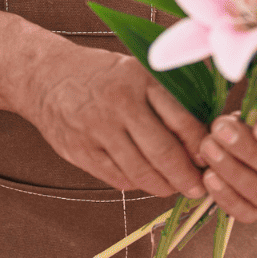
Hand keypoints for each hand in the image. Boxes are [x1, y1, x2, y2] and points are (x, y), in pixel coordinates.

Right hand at [16, 43, 209, 198]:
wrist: (45, 76)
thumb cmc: (102, 76)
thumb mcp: (136, 69)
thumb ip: (168, 93)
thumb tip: (208, 125)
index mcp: (140, 80)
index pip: (181, 120)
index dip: (201, 146)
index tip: (211, 158)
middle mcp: (119, 105)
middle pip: (163, 153)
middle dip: (187, 177)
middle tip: (199, 188)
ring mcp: (97, 130)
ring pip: (141, 172)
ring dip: (164, 186)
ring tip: (175, 187)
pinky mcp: (79, 151)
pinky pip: (117, 179)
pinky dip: (137, 184)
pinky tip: (146, 180)